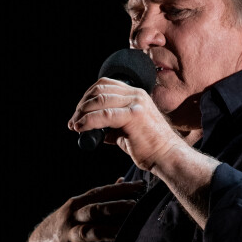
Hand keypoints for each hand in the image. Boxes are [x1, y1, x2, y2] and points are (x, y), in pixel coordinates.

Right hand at [27, 179, 145, 241]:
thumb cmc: (66, 223)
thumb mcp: (79, 207)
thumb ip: (101, 196)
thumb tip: (122, 180)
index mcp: (78, 203)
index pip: (102, 192)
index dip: (121, 189)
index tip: (140, 186)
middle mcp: (73, 216)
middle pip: (96, 209)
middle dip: (115, 207)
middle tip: (134, 206)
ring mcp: (68, 235)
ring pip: (88, 232)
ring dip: (105, 231)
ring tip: (121, 232)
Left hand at [68, 78, 182, 170]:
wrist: (168, 157)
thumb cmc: (150, 146)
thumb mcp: (128, 130)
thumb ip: (113, 125)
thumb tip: (96, 129)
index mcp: (135, 94)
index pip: (105, 84)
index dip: (88, 96)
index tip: (79, 111)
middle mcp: (136, 94)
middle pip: (100, 89)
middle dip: (82, 105)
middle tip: (73, 120)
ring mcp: (136, 103)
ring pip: (100, 100)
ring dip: (82, 113)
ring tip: (75, 125)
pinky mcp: (134, 116)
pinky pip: (104, 115)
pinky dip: (88, 121)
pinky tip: (81, 128)